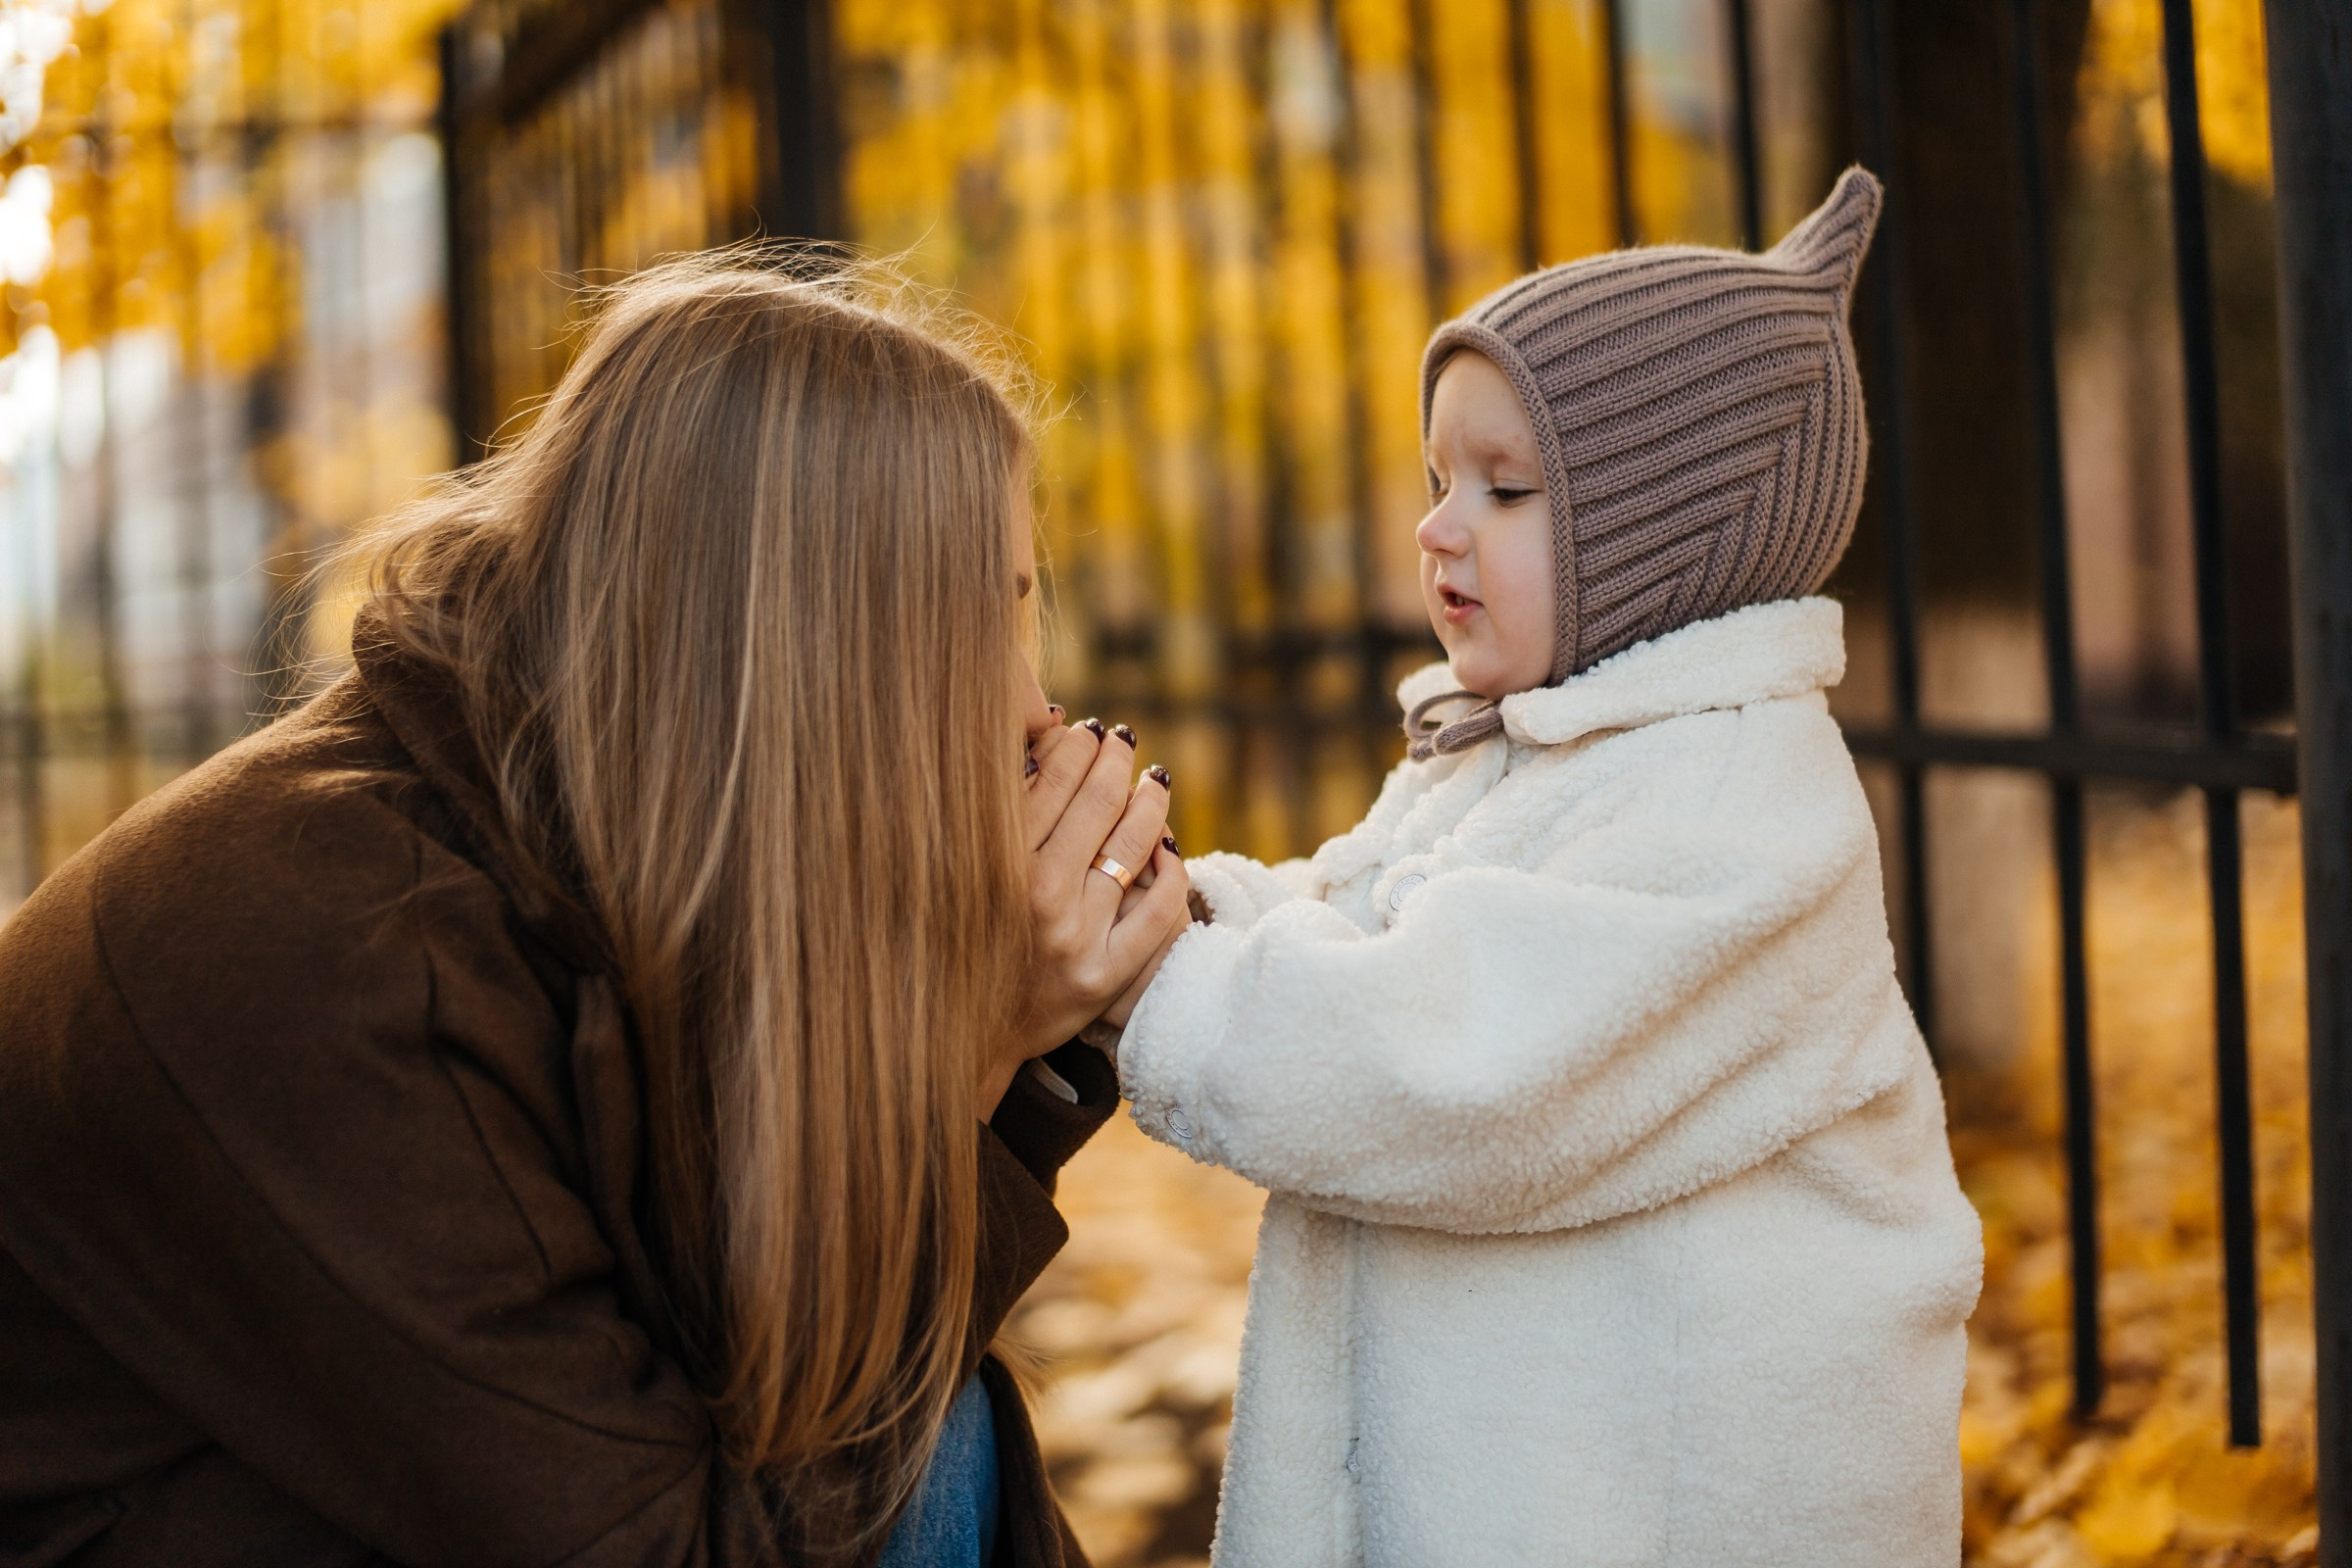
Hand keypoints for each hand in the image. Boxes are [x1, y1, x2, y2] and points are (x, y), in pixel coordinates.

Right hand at [986, 721, 1189, 1109]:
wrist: (959, 1037)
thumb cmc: (957, 936)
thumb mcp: (955, 870)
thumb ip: (995, 812)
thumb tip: (1041, 737)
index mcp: (993, 864)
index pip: (1049, 779)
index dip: (1074, 745)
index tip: (1084, 729)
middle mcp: (1036, 899)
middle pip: (1097, 803)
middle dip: (1115, 760)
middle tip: (1123, 740)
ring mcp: (1075, 939)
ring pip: (1134, 847)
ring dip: (1151, 802)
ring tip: (1154, 781)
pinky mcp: (1103, 976)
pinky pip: (1159, 911)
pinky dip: (1173, 872)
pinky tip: (1167, 849)